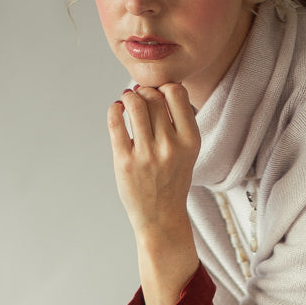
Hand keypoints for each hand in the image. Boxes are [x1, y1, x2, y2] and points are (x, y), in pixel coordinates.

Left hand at [106, 82, 199, 236]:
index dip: (164, 87)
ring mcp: (147, 155)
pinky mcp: (124, 162)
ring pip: (134, 104)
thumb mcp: (186, 151)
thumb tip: (152, 87)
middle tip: (140, 98)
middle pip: (153, 97)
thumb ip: (176, 122)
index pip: (176, 93)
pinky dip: (115, 109)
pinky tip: (118, 110)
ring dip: (129, 97)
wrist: (161, 217)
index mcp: (190, 141)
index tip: (158, 94)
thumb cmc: (172, 179)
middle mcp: (170, 146)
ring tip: (128, 101)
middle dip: (144, 92)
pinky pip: (115, 121)